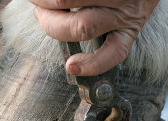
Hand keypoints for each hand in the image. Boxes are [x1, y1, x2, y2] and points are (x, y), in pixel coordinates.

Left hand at [30, 0, 159, 75]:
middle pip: (65, 1)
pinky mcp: (129, 36)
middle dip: (44, 8)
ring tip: (46, 21)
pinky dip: (90, 65)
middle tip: (38, 6)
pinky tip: (72, 67)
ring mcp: (123, 17)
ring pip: (82, 27)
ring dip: (54, 27)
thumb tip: (48, 2)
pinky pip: (111, 56)